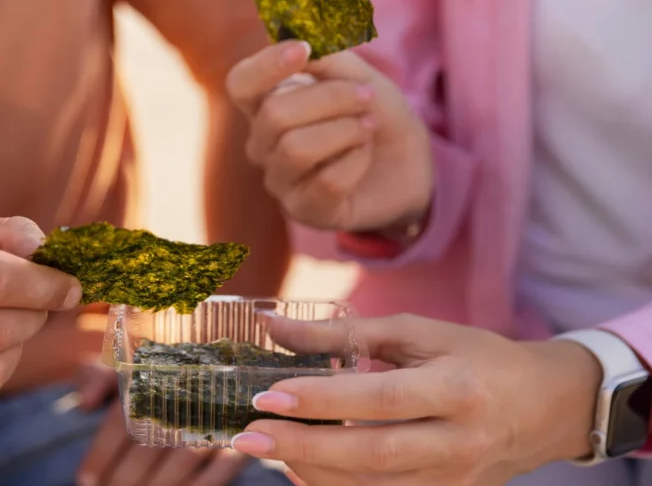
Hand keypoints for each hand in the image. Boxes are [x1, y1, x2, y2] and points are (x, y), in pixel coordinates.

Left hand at [75, 366, 249, 485]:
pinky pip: (222, 468)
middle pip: (152, 444)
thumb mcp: (118, 364)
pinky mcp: (240, 434)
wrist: (210, 353)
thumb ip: (96, 377)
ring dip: (161, 485)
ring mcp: (216, 415)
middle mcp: (186, 393)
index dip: (102, 453)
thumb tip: (85, 404)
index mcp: (152, 374)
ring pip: (184, 459)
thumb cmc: (151, 370)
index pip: (124, 419)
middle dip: (127, 478)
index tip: (85, 479)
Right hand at [226, 41, 432, 231]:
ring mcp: (279, 181)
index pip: (241, 83)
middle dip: (331, 98)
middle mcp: (262, 144)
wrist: (408, 165)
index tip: (303, 49)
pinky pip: (324, 182)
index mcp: (266, 104)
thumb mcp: (360, 77)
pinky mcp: (305, 211)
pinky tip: (364, 157)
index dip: (265, 65)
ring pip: (295, 149)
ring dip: (345, 131)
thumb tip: (299, 37)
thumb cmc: (373, 115)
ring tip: (368, 129)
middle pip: (275, 114)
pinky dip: (356, 161)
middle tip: (367, 98)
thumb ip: (329, 57)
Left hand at [231, 314, 601, 484]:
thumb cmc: (476, 357)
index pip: (380, 399)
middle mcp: (459, 440)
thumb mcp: (417, 333)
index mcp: (457, 388)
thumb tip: (270, 326)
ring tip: (268, 449)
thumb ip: (342, 333)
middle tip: (249, 436)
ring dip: (313, 471)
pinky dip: (339, 485)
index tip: (268, 396)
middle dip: (303, 448)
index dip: (322, 400)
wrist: (547, 406)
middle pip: (372, 454)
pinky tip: (304, 467)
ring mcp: (455, 479)